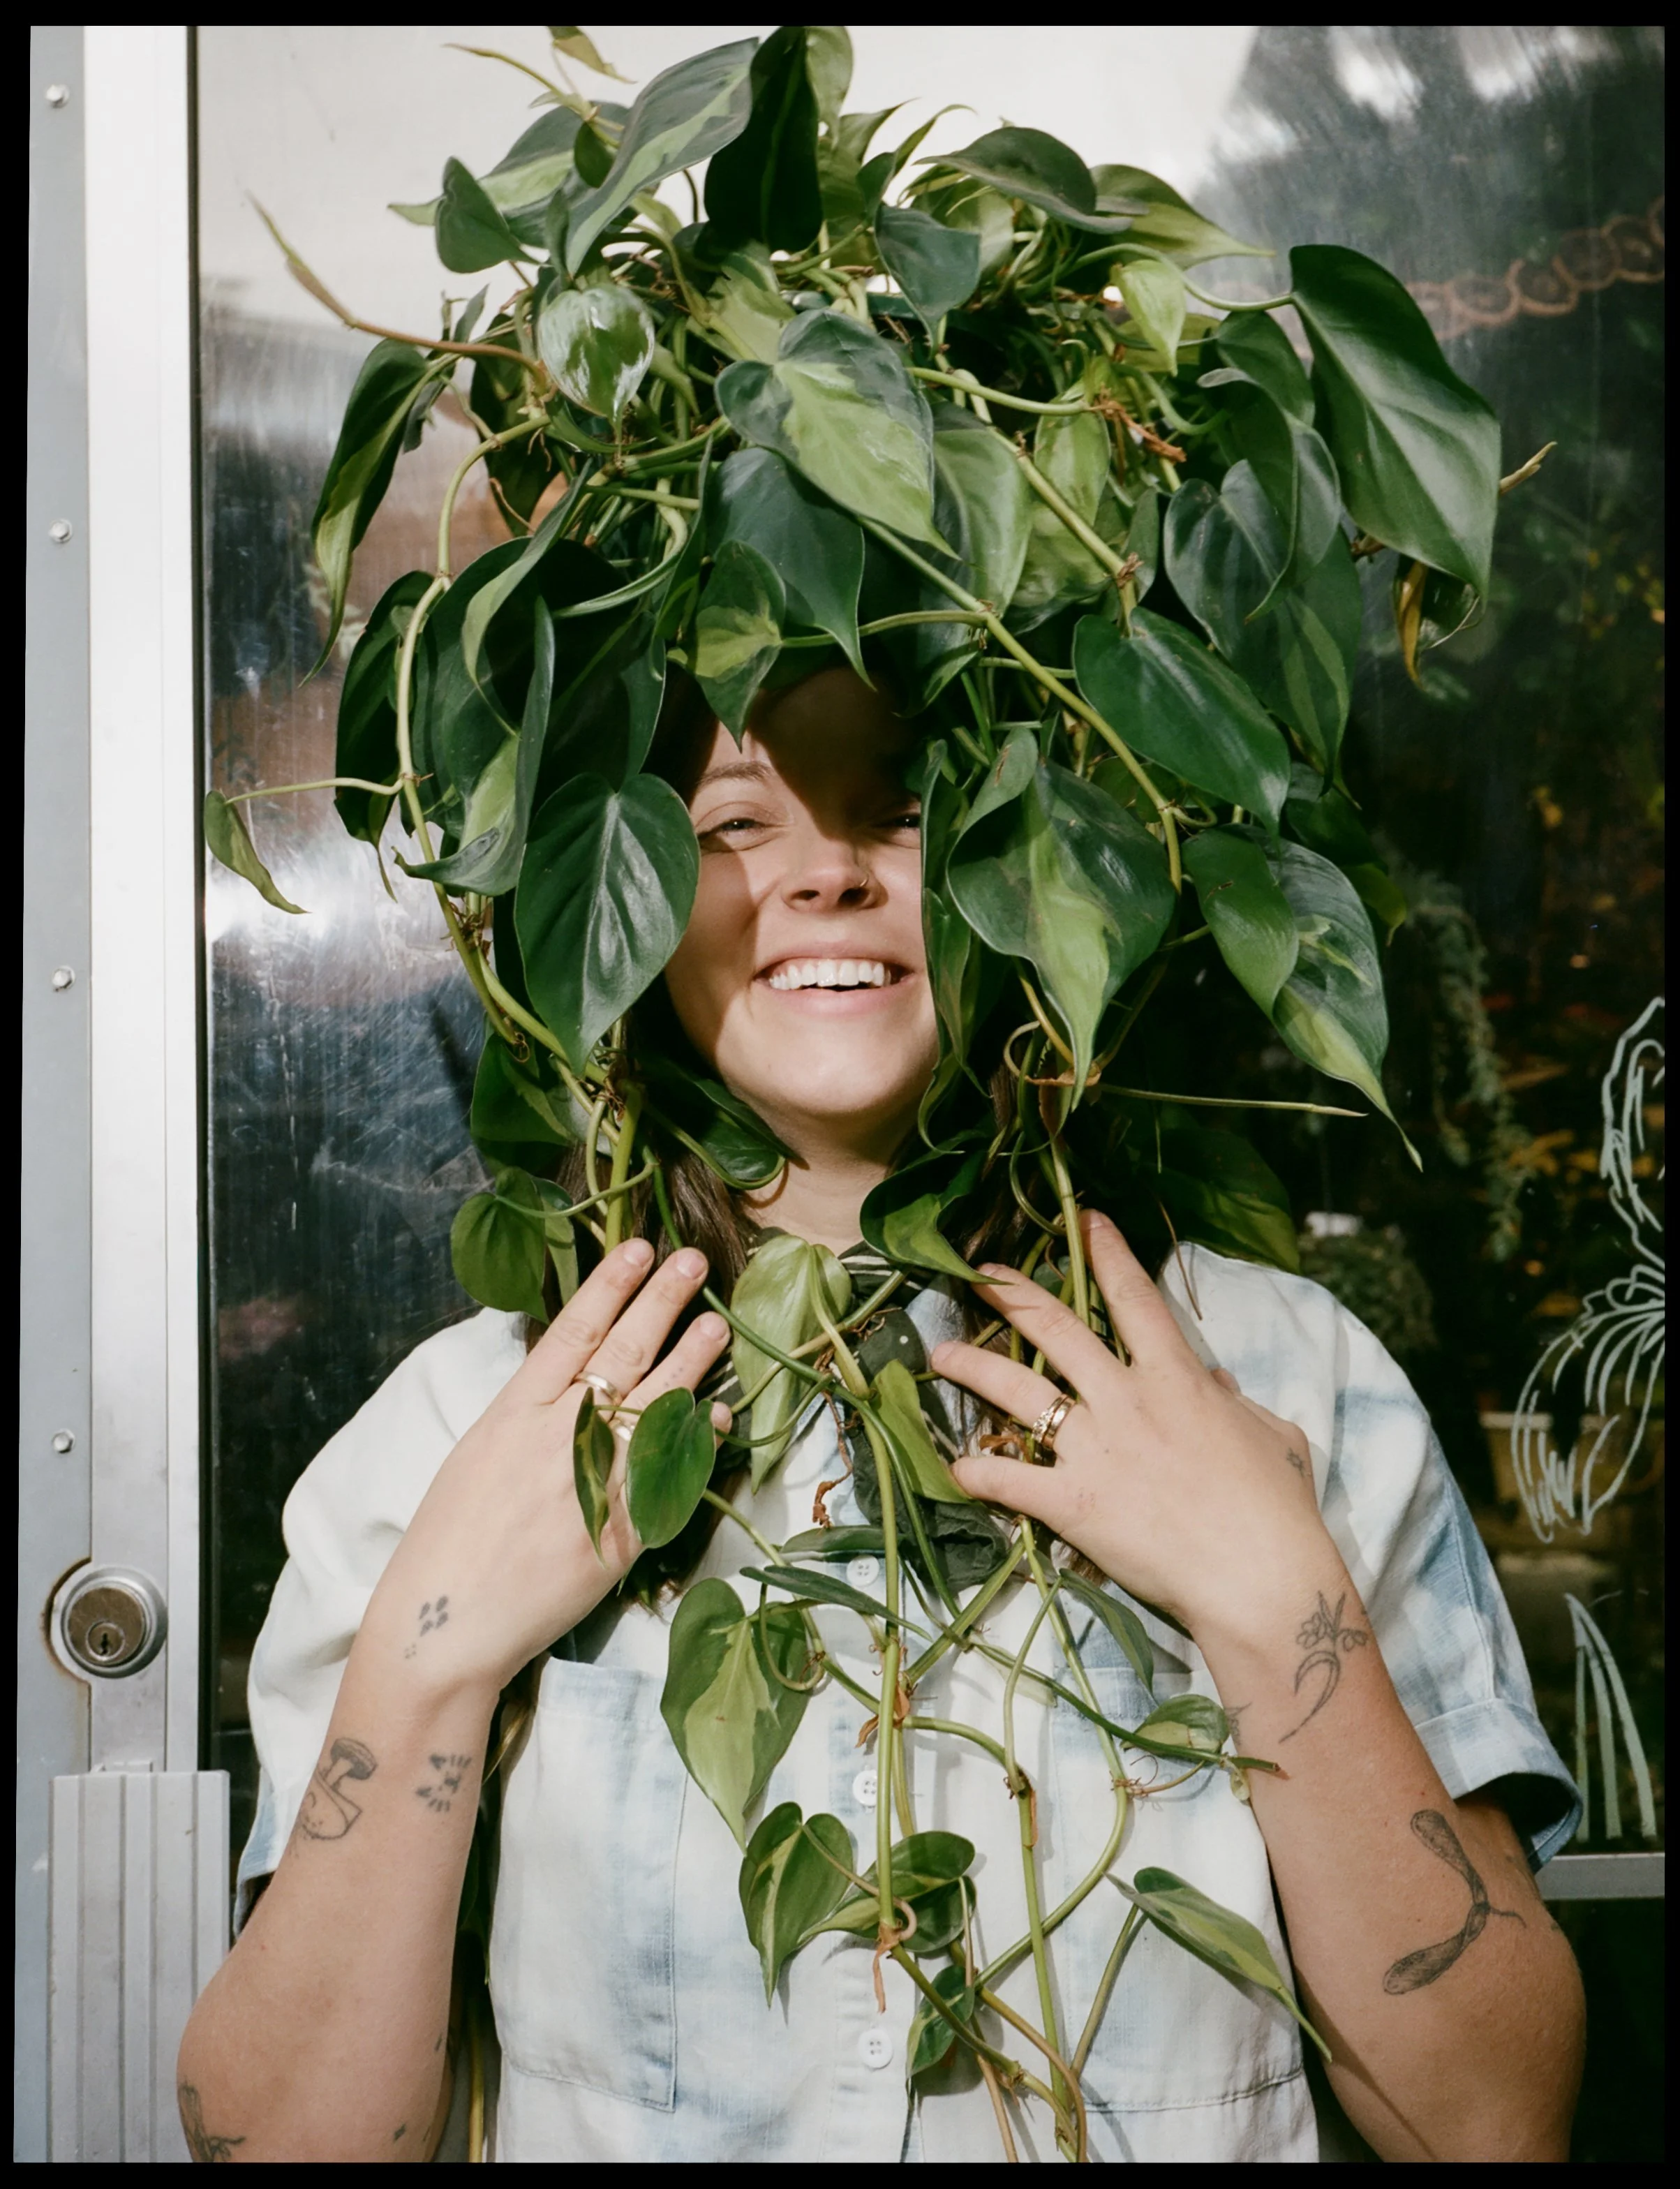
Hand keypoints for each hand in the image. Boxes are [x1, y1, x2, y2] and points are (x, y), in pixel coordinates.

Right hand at [360, 1240, 730, 1703]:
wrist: (446, 1623)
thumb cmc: (450, 1541)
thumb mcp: (479, 1455)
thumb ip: (529, 1417)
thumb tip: (572, 1382)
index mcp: (514, 1413)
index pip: (572, 1332)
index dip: (609, 1286)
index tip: (636, 1247)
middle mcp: (558, 1436)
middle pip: (622, 1353)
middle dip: (661, 1301)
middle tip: (693, 1261)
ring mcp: (594, 1480)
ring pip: (654, 1405)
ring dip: (691, 1361)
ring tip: (717, 1324)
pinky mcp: (621, 1529)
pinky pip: (670, 1473)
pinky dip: (694, 1441)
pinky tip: (715, 1414)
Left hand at [932, 1211, 1333, 1644]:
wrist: (1259, 1578)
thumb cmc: (1277, 1509)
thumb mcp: (1273, 1436)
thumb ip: (1238, 1404)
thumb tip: (1217, 1386)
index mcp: (1177, 1377)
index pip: (1135, 1298)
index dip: (1108, 1252)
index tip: (1084, 1219)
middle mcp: (1125, 1399)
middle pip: (1057, 1329)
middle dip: (1013, 1294)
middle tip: (979, 1274)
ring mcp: (1093, 1449)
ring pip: (1017, 1389)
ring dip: (973, 1366)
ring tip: (940, 1352)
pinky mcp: (1072, 1502)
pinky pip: (1007, 1480)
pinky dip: (975, 1471)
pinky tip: (953, 1465)